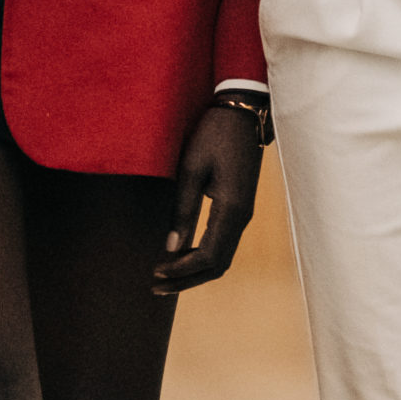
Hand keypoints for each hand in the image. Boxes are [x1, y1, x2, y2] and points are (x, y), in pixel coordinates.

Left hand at [151, 103, 262, 295]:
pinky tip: (183, 255)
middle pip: (217, 265)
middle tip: (156, 286)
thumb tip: (171, 248)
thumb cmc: (215, 135)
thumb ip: (183, 209)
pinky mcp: (240, 207)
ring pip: (222, 257)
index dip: (182, 271)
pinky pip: (224, 243)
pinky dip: (204, 256)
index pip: (209, 257)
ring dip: (195, 270)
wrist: (243, 113)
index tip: (156, 273)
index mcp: (232, 209)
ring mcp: (244, 213)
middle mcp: (243, 217)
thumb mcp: (192, 168)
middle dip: (187, 279)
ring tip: (166, 276)